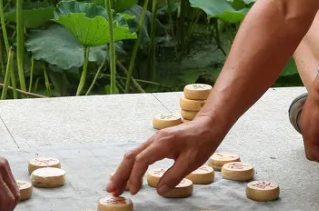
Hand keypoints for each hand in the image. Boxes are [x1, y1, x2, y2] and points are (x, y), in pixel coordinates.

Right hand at [106, 116, 223, 196]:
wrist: (207, 125)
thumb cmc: (201, 142)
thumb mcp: (191, 162)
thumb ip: (174, 176)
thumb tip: (159, 190)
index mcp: (162, 144)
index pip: (141, 161)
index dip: (135, 177)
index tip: (133, 192)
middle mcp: (153, 140)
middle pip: (130, 157)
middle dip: (120, 174)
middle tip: (111, 190)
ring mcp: (153, 141)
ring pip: (132, 155)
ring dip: (123, 170)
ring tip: (115, 186)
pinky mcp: (156, 143)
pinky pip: (138, 154)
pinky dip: (130, 166)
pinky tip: (128, 174)